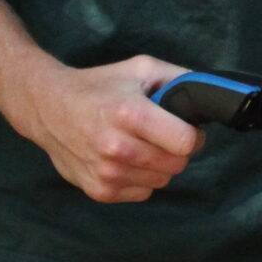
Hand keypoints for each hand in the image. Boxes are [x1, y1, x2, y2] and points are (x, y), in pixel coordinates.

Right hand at [22, 55, 203, 203]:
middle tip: (160, 135)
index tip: (184, 127)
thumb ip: (180, 79)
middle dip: (176, 150)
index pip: (186, 142)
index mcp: (129, 114)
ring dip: (158, 165)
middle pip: (177, 165)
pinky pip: (143, 193)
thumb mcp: (141, 69)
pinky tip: (125, 159)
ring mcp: (106, 172)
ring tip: (139, 144)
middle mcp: (116, 147)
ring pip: (162, 181)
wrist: (48, 108)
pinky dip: (141, 178)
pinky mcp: (99, 191)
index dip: (192, 135)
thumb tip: (213, 96)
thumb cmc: (99, 86)